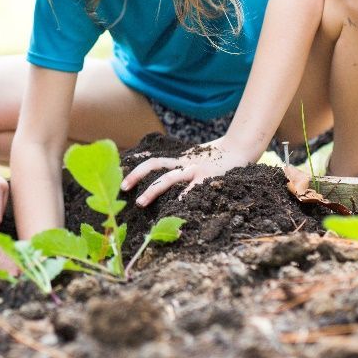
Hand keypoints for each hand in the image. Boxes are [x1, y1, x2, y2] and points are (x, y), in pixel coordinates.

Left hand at [121, 137, 255, 206]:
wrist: (239, 148)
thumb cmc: (216, 159)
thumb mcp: (193, 158)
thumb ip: (180, 165)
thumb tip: (164, 176)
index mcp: (179, 159)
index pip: (153, 160)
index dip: (136, 165)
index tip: (118, 173)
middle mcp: (183, 163)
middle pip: (154, 165)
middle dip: (136, 175)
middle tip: (122, 188)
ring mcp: (194, 169)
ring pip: (168, 178)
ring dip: (151, 190)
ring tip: (139, 202)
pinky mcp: (207, 178)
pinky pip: (192, 189)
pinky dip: (183, 198)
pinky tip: (174, 208)